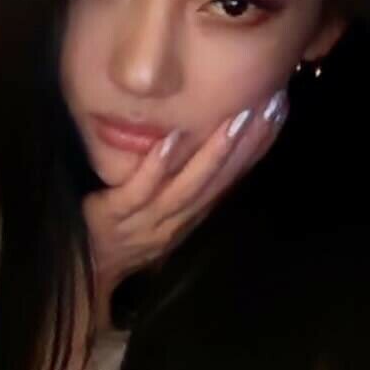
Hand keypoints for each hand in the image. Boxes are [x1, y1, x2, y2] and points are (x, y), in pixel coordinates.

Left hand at [83, 89, 287, 321]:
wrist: (90, 266)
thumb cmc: (128, 231)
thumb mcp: (167, 208)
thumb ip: (191, 180)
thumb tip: (216, 142)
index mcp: (194, 212)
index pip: (234, 175)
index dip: (259, 143)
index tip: (279, 106)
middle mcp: (180, 217)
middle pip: (220, 179)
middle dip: (249, 141)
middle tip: (270, 103)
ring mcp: (149, 219)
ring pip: (190, 186)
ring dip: (215, 152)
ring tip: (235, 119)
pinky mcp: (117, 216)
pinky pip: (141, 191)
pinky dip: (157, 166)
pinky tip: (170, 139)